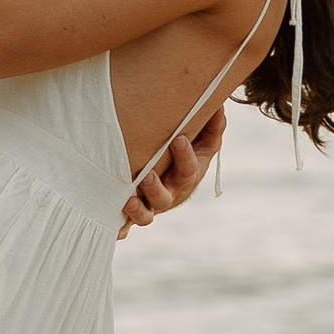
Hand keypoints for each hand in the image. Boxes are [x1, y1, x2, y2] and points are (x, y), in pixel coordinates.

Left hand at [120, 104, 224, 234]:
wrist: (171, 177)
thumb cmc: (188, 155)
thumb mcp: (203, 143)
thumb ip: (212, 126)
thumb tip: (219, 104)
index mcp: (187, 177)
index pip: (188, 169)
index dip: (185, 156)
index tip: (178, 139)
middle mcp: (169, 194)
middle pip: (165, 197)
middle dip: (156, 188)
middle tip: (148, 176)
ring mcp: (151, 206)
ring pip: (146, 216)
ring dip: (138, 210)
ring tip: (129, 200)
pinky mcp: (134, 213)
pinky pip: (126, 226)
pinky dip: (121, 229)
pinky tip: (114, 227)